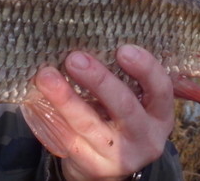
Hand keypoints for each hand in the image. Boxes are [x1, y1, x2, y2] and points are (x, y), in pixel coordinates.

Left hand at [32, 45, 174, 180]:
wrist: (107, 165)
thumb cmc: (119, 118)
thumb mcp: (135, 102)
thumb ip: (125, 77)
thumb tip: (92, 35)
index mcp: (159, 114)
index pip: (161, 89)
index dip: (145, 68)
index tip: (123, 49)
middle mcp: (145, 136)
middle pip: (125, 107)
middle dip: (99, 80)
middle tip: (75, 58)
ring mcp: (118, 154)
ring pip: (89, 124)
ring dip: (65, 97)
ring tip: (46, 76)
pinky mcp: (92, 164)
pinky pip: (68, 137)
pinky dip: (52, 114)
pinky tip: (39, 97)